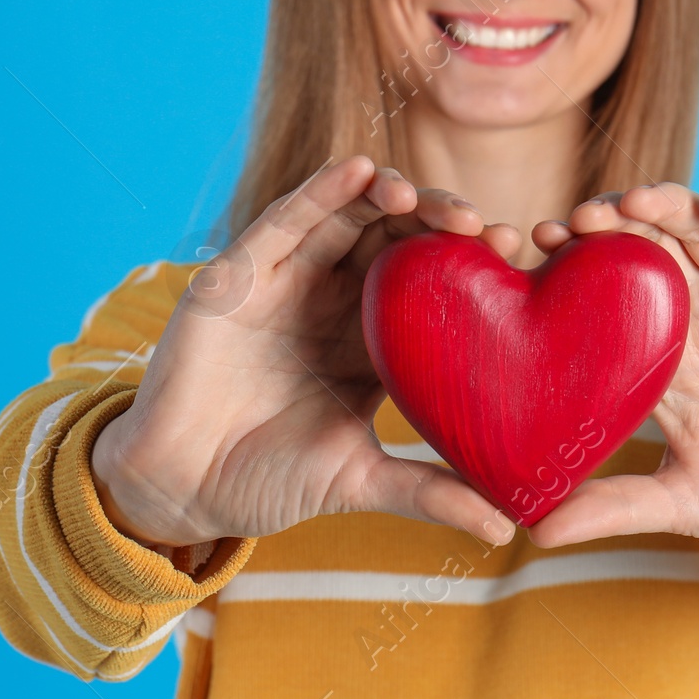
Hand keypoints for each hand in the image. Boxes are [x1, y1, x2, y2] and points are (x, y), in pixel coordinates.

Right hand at [91, 157, 517, 550]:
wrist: (182, 487)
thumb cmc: (269, 480)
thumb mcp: (358, 480)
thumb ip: (427, 492)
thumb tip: (506, 529)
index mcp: (374, 337)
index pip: (432, 281)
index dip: (473, 261)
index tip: (516, 250)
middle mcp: (337, 296)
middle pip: (397, 235)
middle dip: (438, 219)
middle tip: (479, 226)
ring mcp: (290, 277)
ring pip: (349, 215)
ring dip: (388, 194)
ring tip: (418, 196)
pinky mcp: (243, 269)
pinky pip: (288, 218)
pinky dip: (323, 189)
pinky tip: (357, 169)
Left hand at [526, 187, 698, 564]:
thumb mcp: (684, 503)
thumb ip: (616, 506)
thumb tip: (536, 532)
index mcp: (668, 352)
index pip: (611, 290)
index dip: (575, 262)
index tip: (537, 249)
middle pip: (652, 244)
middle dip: (612, 223)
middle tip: (575, 221)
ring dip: (670, 208)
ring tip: (632, 204)